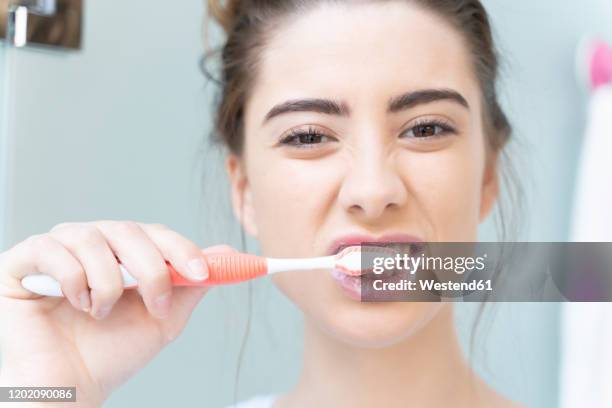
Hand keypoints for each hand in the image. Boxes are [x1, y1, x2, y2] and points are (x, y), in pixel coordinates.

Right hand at [0, 220, 236, 404]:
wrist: (72, 388)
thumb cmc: (112, 353)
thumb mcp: (163, 317)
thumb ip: (190, 284)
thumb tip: (226, 252)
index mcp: (121, 252)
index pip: (154, 233)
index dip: (181, 249)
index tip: (203, 273)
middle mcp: (89, 243)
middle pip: (127, 230)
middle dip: (151, 269)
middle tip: (155, 306)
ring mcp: (54, 250)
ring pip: (92, 237)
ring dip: (109, 281)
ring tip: (103, 313)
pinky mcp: (21, 263)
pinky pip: (50, 249)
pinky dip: (73, 279)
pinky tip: (77, 305)